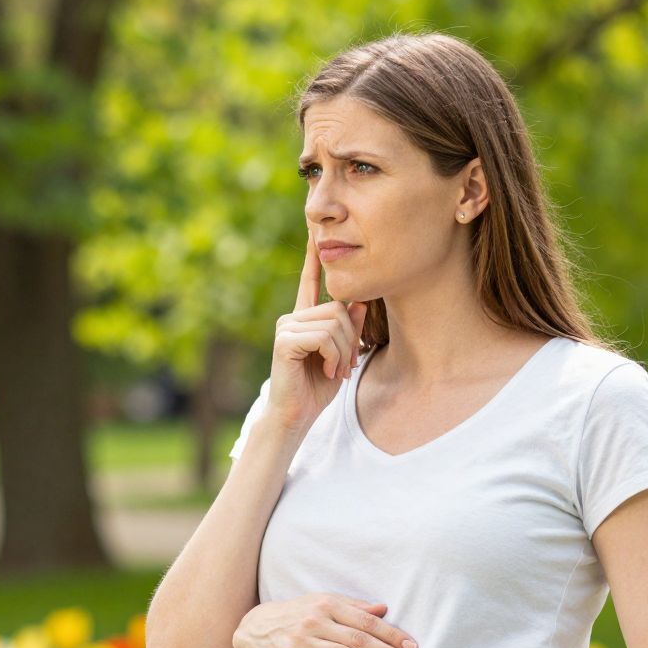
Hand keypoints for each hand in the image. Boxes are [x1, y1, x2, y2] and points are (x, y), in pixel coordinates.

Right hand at [233, 593, 418, 647]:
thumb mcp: (322, 603)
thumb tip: (383, 609)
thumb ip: (353, 607)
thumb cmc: (298, 614)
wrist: (254, 627)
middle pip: (358, 637)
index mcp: (328, 604)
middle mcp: (315, 620)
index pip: (366, 620)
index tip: (410, 646)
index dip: (390, 633)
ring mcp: (301, 640)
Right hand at [265, 227, 369, 431]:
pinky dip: (335, 356)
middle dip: (351, 338)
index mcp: (303, 318)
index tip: (313, 231)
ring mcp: (286, 327)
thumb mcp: (341, 355)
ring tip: (337, 370)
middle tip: (346, 365)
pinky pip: (324, 336)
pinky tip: (328, 371)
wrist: (295, 416)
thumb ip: (349, 328)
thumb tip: (362, 301)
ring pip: (334, 322)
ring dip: (345, 350)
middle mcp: (292, 317)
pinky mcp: (285, 341)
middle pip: (337, 308)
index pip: (310, 282)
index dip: (313, 257)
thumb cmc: (316, 389)